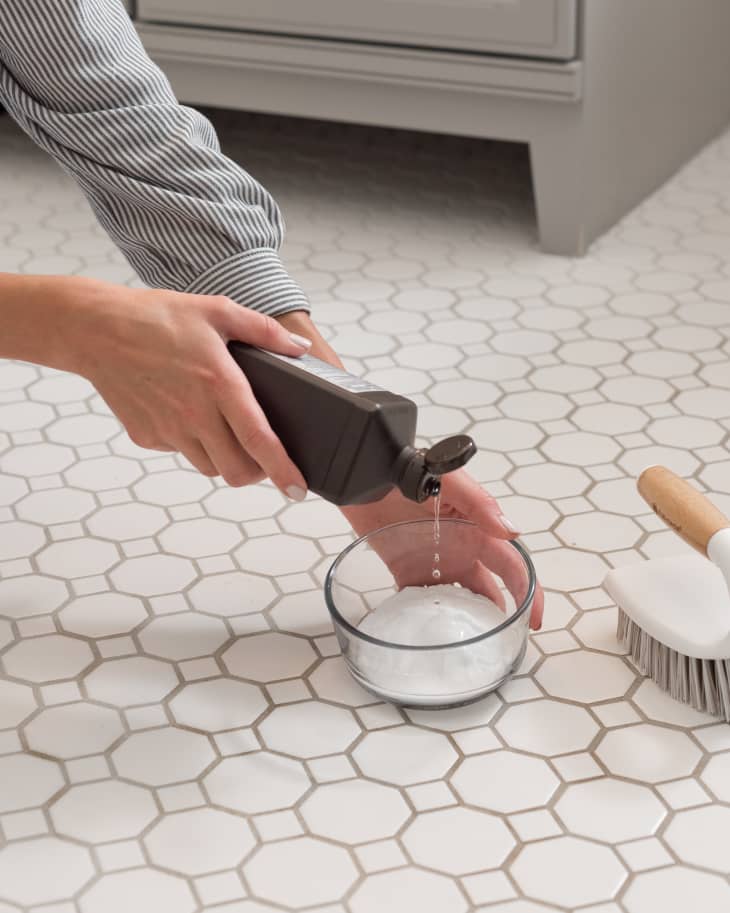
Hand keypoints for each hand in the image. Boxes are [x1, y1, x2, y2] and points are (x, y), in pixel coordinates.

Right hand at [55, 277, 310, 497]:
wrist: (95, 329)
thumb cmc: (156, 317)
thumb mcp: (218, 312)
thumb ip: (264, 331)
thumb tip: (300, 348)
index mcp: (219, 384)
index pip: (258, 440)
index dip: (282, 470)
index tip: (298, 489)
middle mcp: (194, 414)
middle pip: (235, 471)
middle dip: (256, 472)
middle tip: (263, 458)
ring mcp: (168, 429)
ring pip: (209, 466)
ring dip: (225, 458)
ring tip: (226, 431)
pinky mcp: (147, 436)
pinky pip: (180, 452)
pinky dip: (193, 443)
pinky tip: (189, 414)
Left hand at [342, 469, 544, 629]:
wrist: (367, 474)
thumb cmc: (411, 469)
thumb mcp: (450, 482)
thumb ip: (480, 504)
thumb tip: (512, 532)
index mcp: (478, 529)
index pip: (512, 565)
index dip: (528, 591)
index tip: (533, 620)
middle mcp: (462, 549)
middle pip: (493, 587)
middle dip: (504, 614)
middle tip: (507, 643)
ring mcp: (435, 562)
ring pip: (461, 598)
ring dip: (469, 619)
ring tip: (471, 645)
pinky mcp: (406, 570)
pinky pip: (423, 599)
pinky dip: (431, 615)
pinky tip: (433, 633)